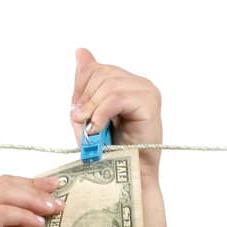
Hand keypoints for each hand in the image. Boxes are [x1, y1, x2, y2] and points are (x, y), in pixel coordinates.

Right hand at [0, 174, 62, 226]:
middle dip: (34, 189)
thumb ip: (23, 216)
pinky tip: (39, 223)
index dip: (30, 182)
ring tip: (53, 210)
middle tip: (58, 199)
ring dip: (32, 200)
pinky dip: (23, 215)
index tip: (55, 186)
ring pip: (2, 195)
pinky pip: (1, 214)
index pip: (2, 184)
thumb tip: (48, 199)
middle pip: (3, 185)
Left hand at [69, 47, 163, 180]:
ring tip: (90, 128)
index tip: (77, 112)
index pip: (97, 69)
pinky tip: (98, 128)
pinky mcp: (150, 104)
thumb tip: (81, 51)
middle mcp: (140, 84)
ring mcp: (147, 92)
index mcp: (127, 83)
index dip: (81, 89)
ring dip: (92, 108)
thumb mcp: (89, 112)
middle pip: (102, 74)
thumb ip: (86, 83)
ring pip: (108, 85)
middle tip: (81, 122)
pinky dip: (101, 113)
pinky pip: (117, 98)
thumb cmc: (110, 150)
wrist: (129, 175)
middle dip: (86, 99)